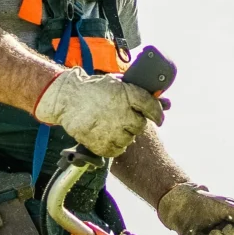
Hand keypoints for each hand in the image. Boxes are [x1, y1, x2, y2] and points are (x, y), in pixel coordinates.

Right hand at [33, 68, 162, 157]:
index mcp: (127, 95)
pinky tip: (107, 136)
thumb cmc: (92, 90)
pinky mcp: (100, 143)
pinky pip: (116, 150)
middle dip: (134, 123)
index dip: (157, 113)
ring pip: (128, 139)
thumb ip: (138, 93)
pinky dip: (113, 146)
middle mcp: (122, 113)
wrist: (66, 98)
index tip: (158, 118)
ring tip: (111, 126)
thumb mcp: (116, 84)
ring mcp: (111, 130)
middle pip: (140, 126)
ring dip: (123, 135)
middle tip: (123, 119)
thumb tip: (167, 103)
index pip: (151, 106)